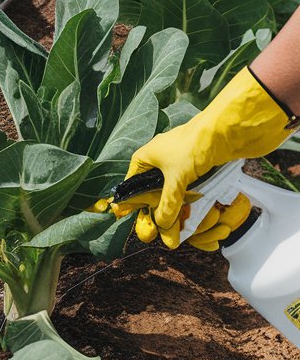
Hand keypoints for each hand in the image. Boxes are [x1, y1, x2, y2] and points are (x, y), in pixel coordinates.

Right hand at [114, 67, 290, 240]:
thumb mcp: (176, 179)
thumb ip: (167, 204)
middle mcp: (160, 160)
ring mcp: (180, 163)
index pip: (133, 186)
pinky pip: (191, 189)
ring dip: (181, 209)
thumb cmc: (194, 145)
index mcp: (146, 157)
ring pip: (175, 192)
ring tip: (186, 225)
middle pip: (155, 193)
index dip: (137, 205)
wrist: (227, 129)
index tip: (145, 223)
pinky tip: (199, 213)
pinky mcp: (198, 167)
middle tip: (168, 230)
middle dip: (163, 211)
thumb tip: (162, 225)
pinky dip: (194, 201)